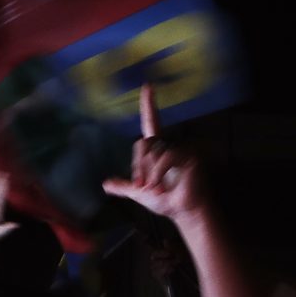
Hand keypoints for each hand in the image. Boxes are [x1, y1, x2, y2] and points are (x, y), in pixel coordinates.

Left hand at [103, 84, 206, 221]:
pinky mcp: (188, 154)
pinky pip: (164, 158)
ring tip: (156, 187)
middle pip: (143, 143)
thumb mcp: (139, 193)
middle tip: (145, 186)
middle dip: (139, 167)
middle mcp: (169, 145)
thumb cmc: (167, 201)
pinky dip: (157, 174)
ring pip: (152, 152)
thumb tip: (106, 184)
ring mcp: (180, 148)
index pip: (151, 122)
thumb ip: (123, 187)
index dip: (149, 105)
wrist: (183, 210)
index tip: (148, 86)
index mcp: (157, 150)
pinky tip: (161, 186)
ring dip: (149, 174)